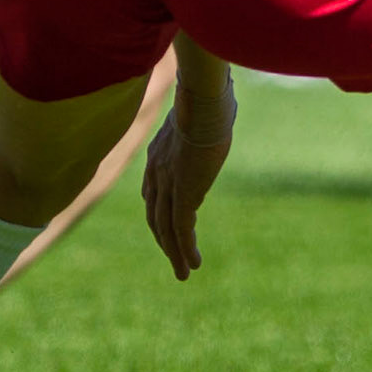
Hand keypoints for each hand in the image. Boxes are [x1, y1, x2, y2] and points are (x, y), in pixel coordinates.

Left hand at [141, 78, 235, 280]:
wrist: (203, 101)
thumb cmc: (207, 98)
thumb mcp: (200, 112)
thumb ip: (202, 120)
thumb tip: (218, 109)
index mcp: (158, 154)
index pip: (153, 192)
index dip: (159, 212)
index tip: (168, 227)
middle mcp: (157, 172)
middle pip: (155, 215)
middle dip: (163, 239)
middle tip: (174, 259)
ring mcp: (168, 184)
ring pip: (165, 228)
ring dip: (174, 253)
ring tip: (184, 272)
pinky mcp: (183, 193)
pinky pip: (180, 229)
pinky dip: (185, 249)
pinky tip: (193, 264)